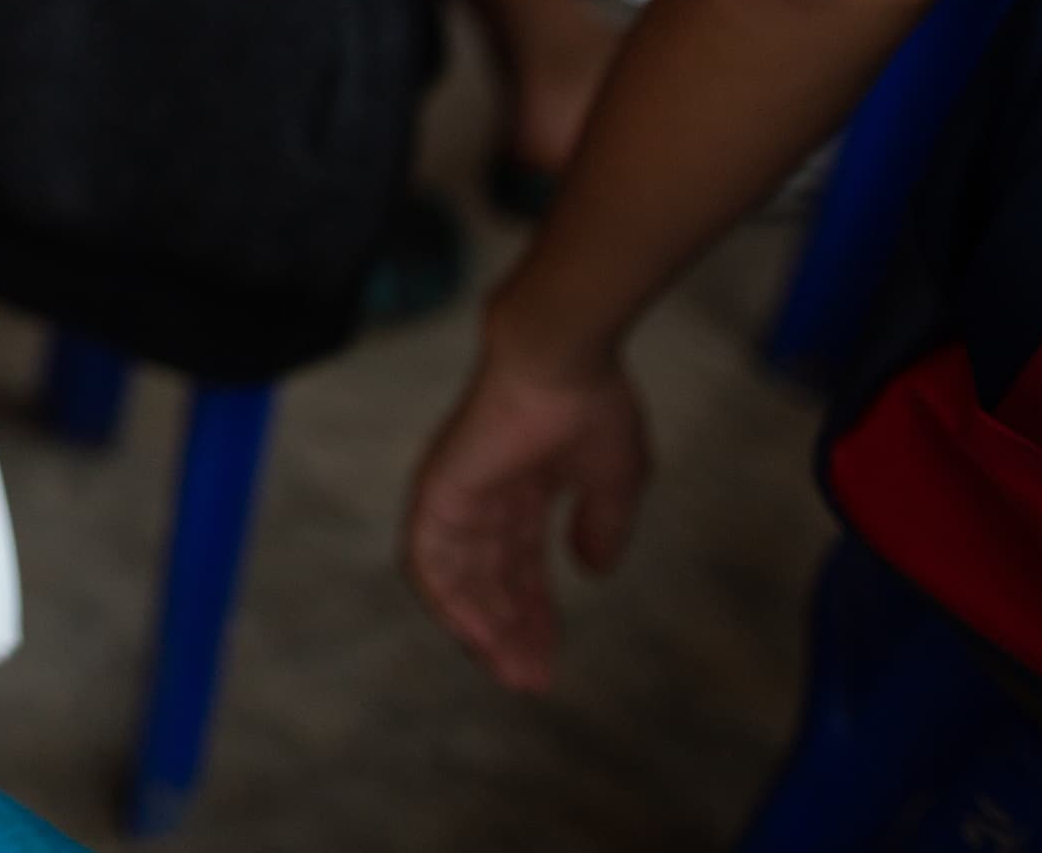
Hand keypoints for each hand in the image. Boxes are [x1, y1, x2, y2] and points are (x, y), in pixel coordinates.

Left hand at [403, 332, 650, 693]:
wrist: (561, 359)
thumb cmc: (590, 404)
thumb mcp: (612, 480)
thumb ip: (600, 526)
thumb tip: (593, 571)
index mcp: (521, 488)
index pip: (519, 565)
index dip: (534, 614)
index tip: (549, 662)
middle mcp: (482, 495)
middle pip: (488, 580)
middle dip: (509, 633)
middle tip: (530, 681)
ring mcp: (456, 493)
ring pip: (456, 578)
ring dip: (481, 627)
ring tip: (510, 670)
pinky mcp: (438, 491)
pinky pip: (429, 558)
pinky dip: (449, 599)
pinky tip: (477, 636)